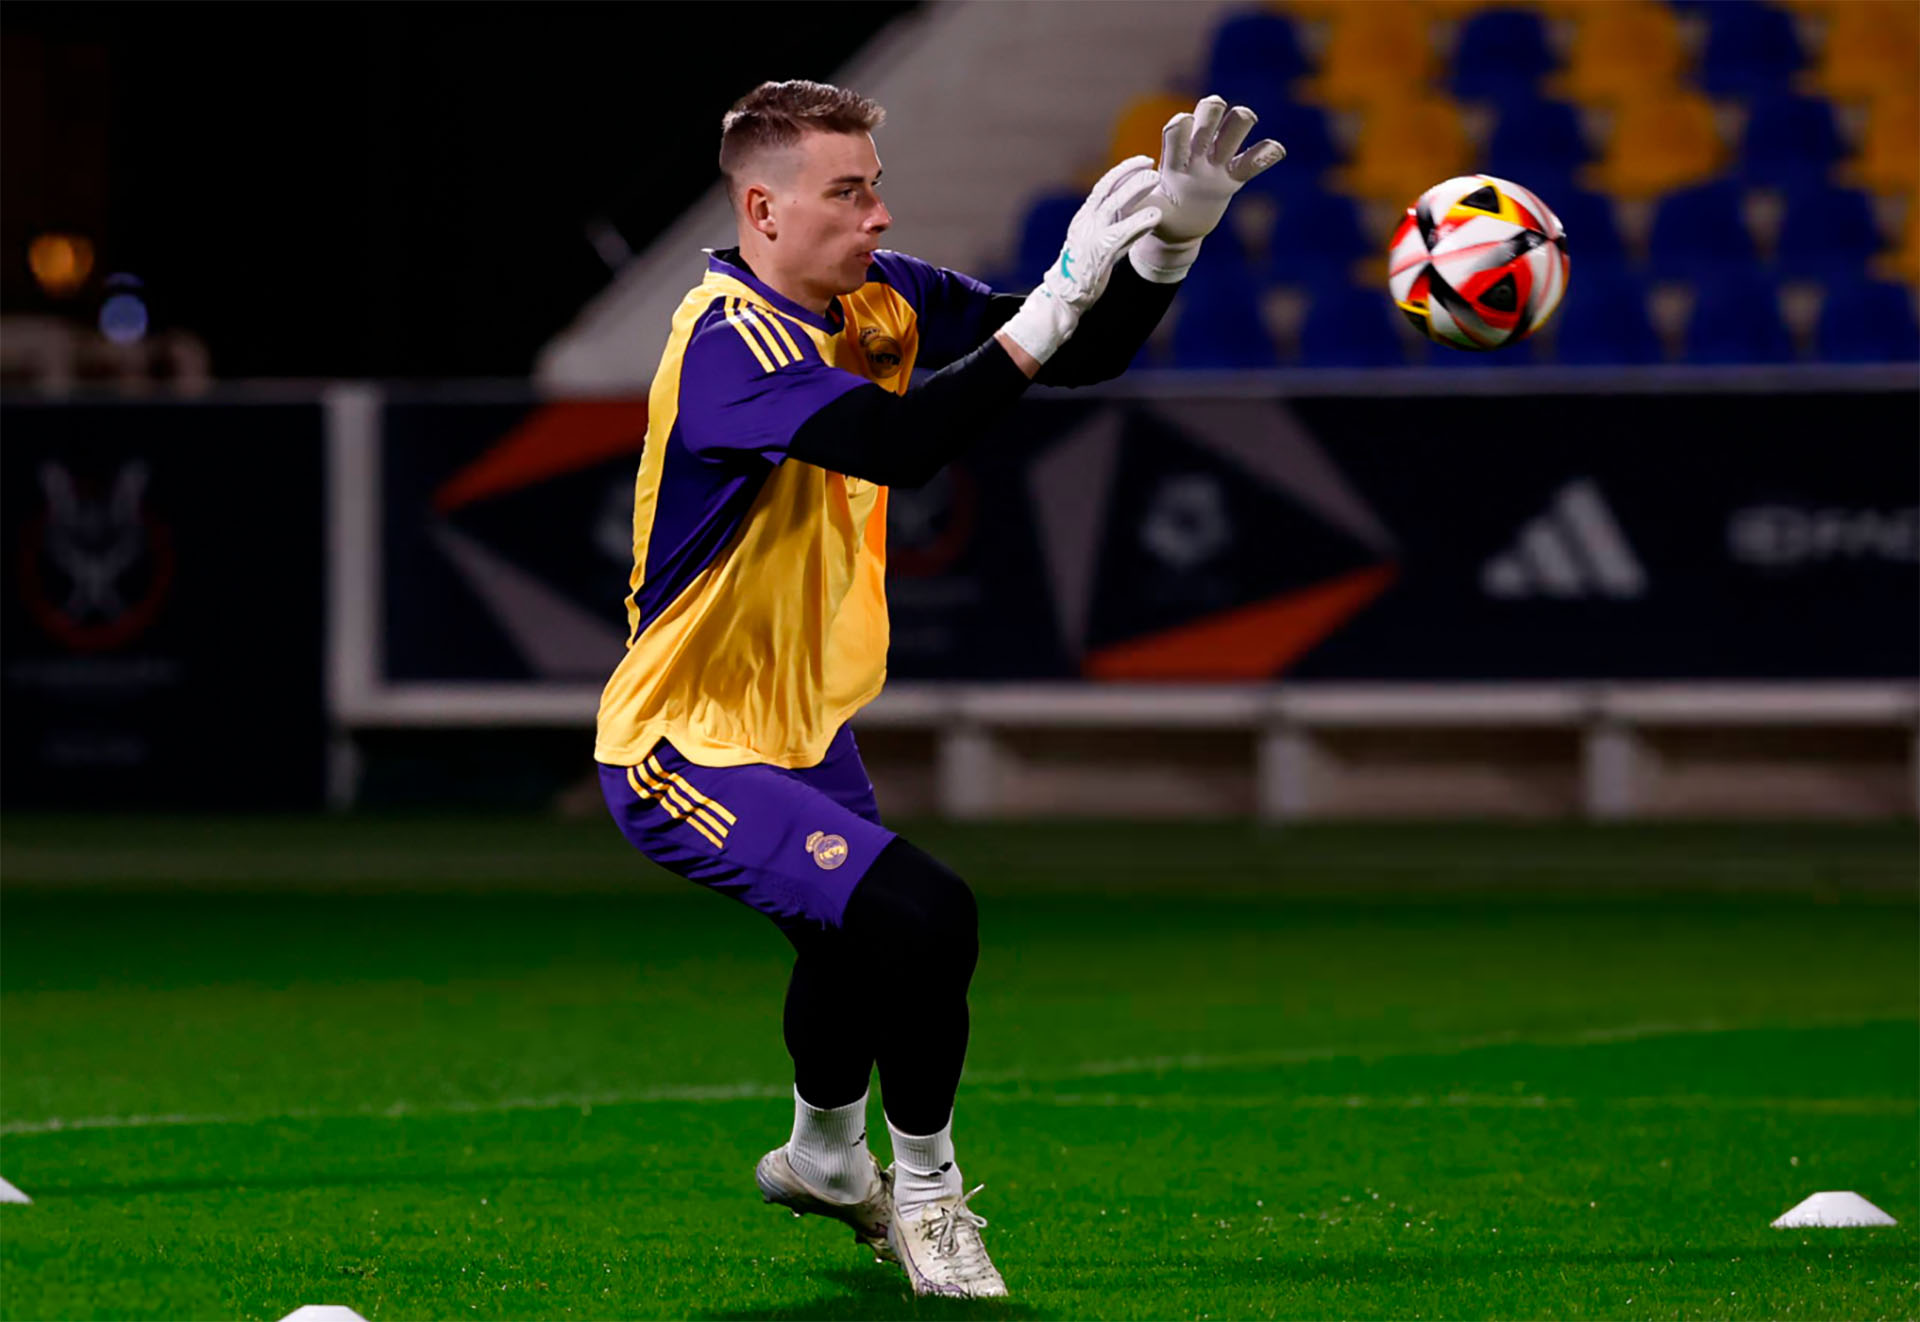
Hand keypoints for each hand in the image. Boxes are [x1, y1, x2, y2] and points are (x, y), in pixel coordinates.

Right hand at [998, 156, 1161, 363]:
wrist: (1065, 296)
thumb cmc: (1084, 270)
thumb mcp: (1096, 241)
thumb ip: (1113, 226)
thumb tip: (1136, 213)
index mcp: (1084, 217)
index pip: (1103, 185)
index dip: (1122, 170)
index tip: (1141, 161)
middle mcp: (1086, 222)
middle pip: (1109, 189)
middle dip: (1131, 174)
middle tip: (1152, 166)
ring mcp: (1091, 235)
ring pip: (1114, 205)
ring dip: (1136, 189)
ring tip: (1156, 181)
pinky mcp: (1100, 252)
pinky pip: (1123, 232)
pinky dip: (1140, 221)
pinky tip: (1156, 215)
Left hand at [1132, 95, 1285, 281]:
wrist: (1175, 230)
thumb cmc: (1156, 216)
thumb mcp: (1142, 213)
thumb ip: (1136, 207)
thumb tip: (1128, 205)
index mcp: (1174, 159)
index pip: (1178, 130)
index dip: (1181, 125)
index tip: (1181, 127)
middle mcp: (1197, 154)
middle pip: (1209, 114)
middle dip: (1212, 110)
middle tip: (1214, 121)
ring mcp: (1217, 164)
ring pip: (1234, 128)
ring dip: (1240, 122)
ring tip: (1242, 126)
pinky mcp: (1233, 178)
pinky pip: (1253, 162)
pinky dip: (1267, 153)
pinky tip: (1275, 150)